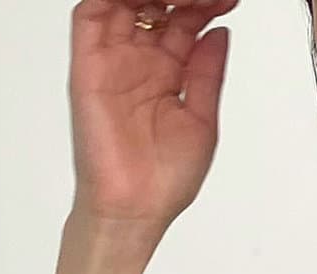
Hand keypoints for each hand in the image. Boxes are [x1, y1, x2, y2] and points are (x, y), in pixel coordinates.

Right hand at [68, 0, 241, 235]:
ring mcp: (113, 60)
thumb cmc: (164, 180)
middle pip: (156, 4)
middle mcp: (139, 62)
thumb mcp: (202, 121)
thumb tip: (219, 32)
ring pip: (125, 2)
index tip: (228, 0)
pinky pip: (91, 15)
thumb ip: (207, 73)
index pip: (184, 21)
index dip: (204, 6)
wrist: (135, 209)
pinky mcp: (88, 64)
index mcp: (166, 74)